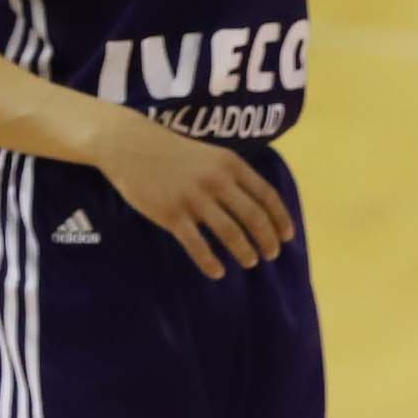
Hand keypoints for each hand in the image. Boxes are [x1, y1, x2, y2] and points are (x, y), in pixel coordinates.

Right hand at [89, 115, 294, 281]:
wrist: (131, 145)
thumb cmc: (175, 153)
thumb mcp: (211, 156)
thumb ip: (234, 177)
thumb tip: (259, 207)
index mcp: (230, 164)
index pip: (267, 195)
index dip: (281, 219)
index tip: (287, 237)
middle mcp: (216, 180)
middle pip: (253, 217)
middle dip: (267, 240)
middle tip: (271, 255)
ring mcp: (193, 198)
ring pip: (230, 232)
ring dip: (245, 251)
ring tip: (250, 262)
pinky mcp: (171, 214)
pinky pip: (196, 245)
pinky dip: (210, 262)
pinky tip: (218, 272)